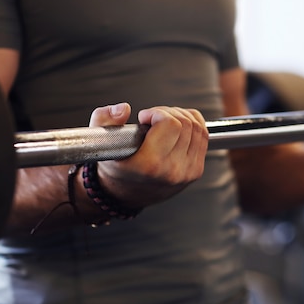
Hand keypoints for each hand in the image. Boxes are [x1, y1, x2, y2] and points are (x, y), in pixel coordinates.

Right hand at [88, 103, 208, 207]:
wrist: (124, 194)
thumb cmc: (114, 165)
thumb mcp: (100, 140)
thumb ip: (105, 118)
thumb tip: (125, 109)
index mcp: (149, 165)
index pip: (170, 124)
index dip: (157, 113)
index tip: (144, 118)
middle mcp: (172, 171)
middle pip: (185, 123)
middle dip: (168, 112)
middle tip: (153, 118)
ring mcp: (187, 172)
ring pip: (198, 128)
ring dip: (181, 117)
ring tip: (164, 122)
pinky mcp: (196, 171)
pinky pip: (204, 137)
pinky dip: (193, 125)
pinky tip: (177, 127)